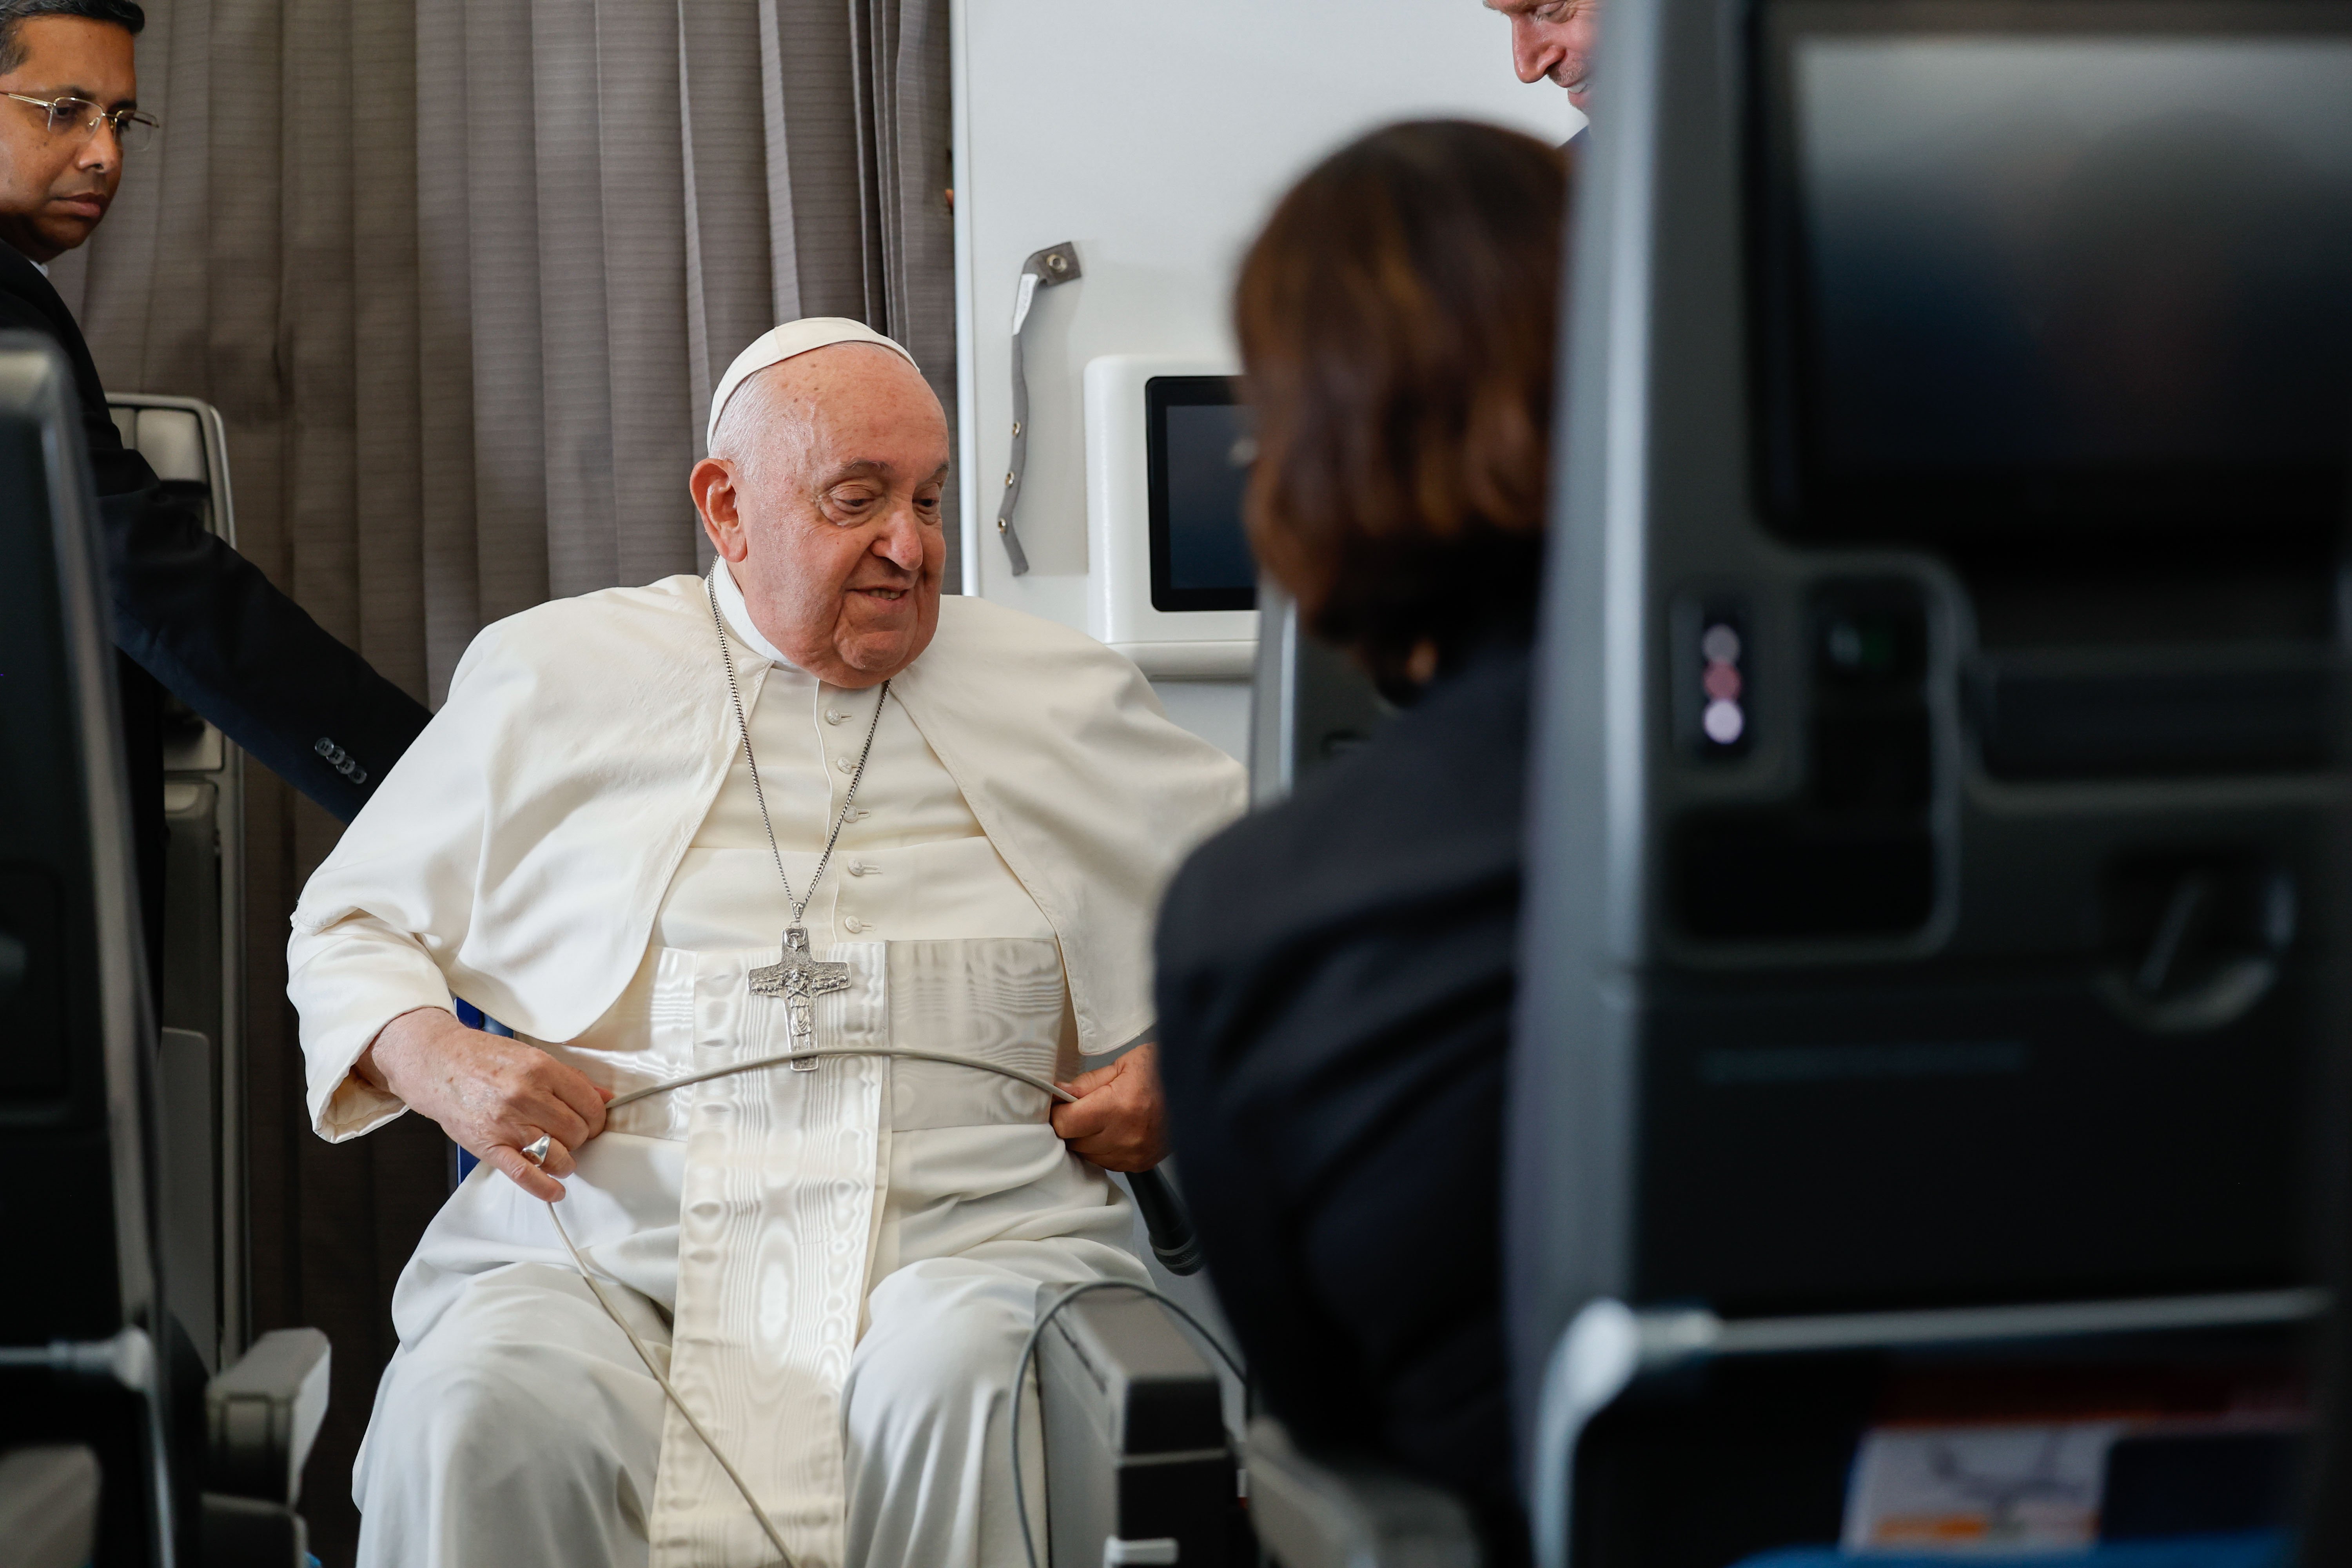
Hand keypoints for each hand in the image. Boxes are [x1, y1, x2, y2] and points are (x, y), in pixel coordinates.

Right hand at [355, 1007, 612, 1201]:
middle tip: (572, 1135)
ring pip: (558, 1154)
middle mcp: (526, 1096)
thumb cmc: (484, 1059)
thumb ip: (571, 1078)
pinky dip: (544, 1187)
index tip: (593, 1121)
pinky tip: (555, 1191)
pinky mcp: (489, 1146)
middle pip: (577, 1131)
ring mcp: (507, 1124)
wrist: (437, 1064)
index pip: (590, 1103)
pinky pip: (524, 1174)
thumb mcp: (532, 1057)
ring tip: (561, 1155)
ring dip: (566, 1160)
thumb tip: (605, 1097)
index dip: (597, 1117)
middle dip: (580, 1137)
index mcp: (541, 1070)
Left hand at [1049, 1042, 1166, 1171]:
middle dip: (1071, 1125)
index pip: (1065, 1124)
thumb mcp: (1123, 1065)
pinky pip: (1107, 1163)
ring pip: (1088, 1156)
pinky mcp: (1141, 1163)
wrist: (1200, 1089)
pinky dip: (1103, 1149)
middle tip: (1080, 1108)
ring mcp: (1134, 1154)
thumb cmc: (1164, 1071)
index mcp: (1119, 1107)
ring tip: (1101, 1118)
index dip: (1056, 1113)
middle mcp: (1126, 1137)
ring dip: (1086, 1140)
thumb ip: (1086, 1084)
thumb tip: (1058, 1094)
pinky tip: (1114, 1130)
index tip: (1058, 1104)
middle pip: (1073, 1142)